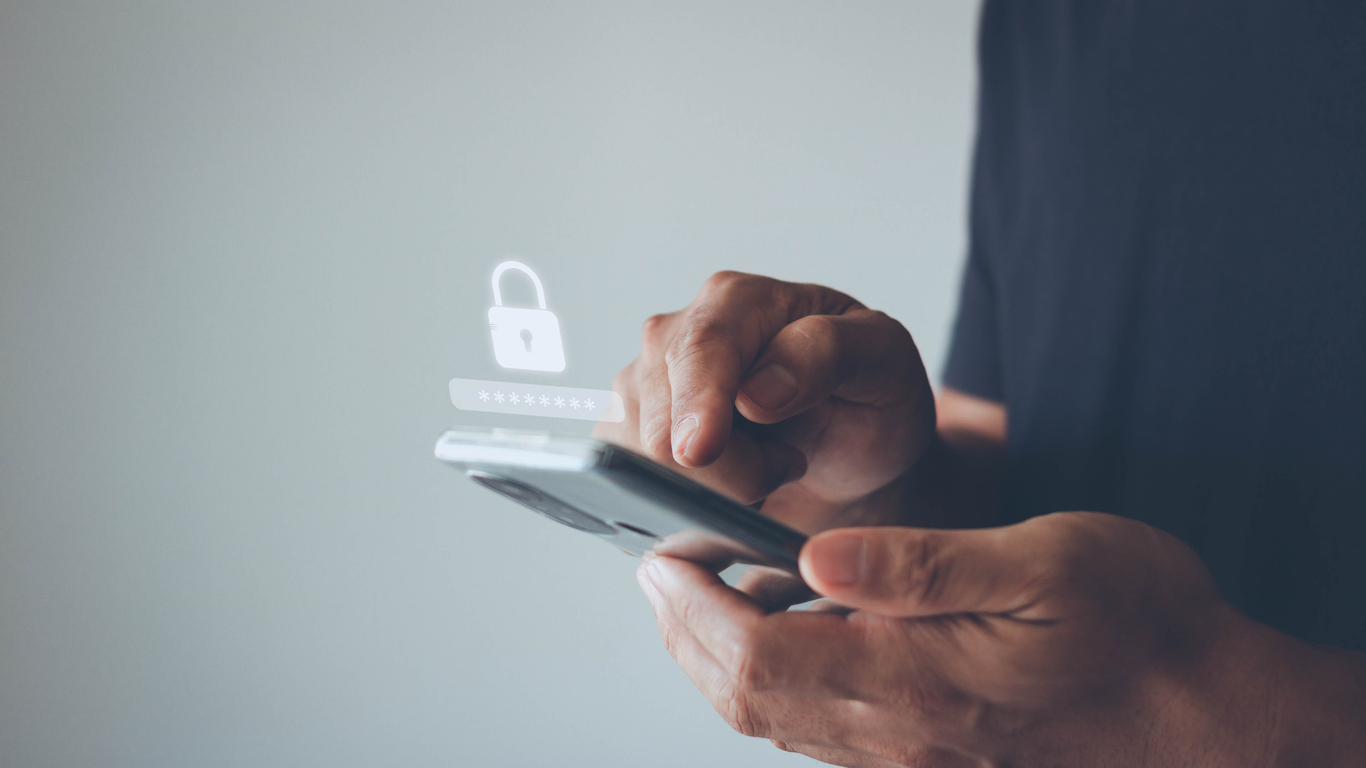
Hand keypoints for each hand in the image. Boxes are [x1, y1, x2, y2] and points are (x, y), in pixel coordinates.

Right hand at [595, 271, 935, 533]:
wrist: (855, 444)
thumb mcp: (883, 357)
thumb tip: (755, 390)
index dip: (696, 403)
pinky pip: (631, 485)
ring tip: (763, 468)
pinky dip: (682, 504)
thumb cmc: (868, 393)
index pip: (697, 351)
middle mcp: (676, 336)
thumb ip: (827, 353)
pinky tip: (728, 489)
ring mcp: (645, 386)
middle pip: (662, 424)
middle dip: (729, 470)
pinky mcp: (630, 434)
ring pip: (640, 462)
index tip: (701, 450)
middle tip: (787, 463)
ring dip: (710, 489)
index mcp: (737, 301)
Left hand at [636, 512, 1337, 767]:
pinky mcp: (923, 747)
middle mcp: (895, 731)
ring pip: (775, 714)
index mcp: (913, 680)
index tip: (661, 554)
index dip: (693, 608)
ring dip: (718, 654)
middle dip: (684, 631)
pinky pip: (818, 721)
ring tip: (696, 588)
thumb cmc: (1137, 627)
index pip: (756, 659)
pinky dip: (773, 673)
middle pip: (746, 696)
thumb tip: (812, 559)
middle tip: (658, 565)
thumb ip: (921, 566)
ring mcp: (906, 749)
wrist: (1201, 710)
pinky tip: (776, 624)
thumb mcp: (1042, 566)